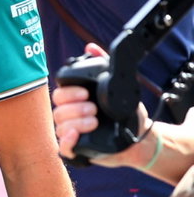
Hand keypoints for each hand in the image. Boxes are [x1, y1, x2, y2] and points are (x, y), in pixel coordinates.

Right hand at [52, 43, 149, 163]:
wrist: (138, 138)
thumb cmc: (124, 113)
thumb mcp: (117, 86)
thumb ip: (102, 65)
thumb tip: (90, 47)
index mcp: (75, 102)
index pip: (60, 94)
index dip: (70, 93)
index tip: (85, 93)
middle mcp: (70, 117)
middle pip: (58, 110)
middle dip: (75, 108)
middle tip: (93, 108)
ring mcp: (71, 133)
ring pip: (60, 126)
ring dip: (77, 122)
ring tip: (95, 121)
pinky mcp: (76, 149)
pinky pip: (63, 148)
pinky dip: (67, 141)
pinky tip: (76, 135)